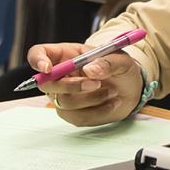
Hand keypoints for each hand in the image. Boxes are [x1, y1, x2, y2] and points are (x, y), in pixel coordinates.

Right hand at [27, 42, 142, 126]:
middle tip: (97, 83)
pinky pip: (77, 116)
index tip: (48, 68)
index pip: (38, 53)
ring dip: (91, 98)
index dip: (37, 60)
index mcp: (66, 55)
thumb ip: (108, 62)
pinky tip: (113, 102)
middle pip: (46, 84)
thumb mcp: (121, 59)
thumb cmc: (120, 69)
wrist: (131, 89)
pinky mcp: (72, 113)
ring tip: (113, 92)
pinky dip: (98, 111)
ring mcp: (63, 96)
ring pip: (64, 102)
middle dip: (71, 85)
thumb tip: (90, 70)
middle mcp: (59, 76)